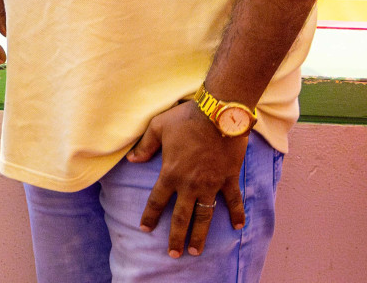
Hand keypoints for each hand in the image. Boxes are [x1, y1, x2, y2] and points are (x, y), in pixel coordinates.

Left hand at [127, 101, 246, 256]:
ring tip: (196, 250)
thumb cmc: (185, 118)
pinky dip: (236, 214)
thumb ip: (145, 146)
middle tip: (174, 254)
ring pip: (205, 216)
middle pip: (181, 217)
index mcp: (170, 173)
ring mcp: (211, 184)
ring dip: (201, 234)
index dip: (150, 216)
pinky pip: (233, 201)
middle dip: (176, 237)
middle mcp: (190, 184)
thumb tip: (132, 160)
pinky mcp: (229, 179)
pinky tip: (237, 227)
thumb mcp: (157, 127)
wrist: (219, 114)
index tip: (145, 229)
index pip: (157, 200)